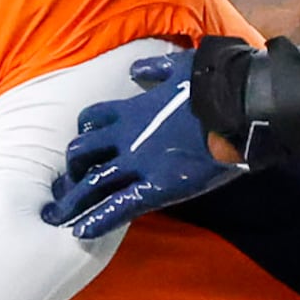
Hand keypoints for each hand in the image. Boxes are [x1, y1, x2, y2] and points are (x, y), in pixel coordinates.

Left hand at [45, 51, 246, 237]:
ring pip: (91, 182)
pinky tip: (81, 232)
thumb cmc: (216, 84)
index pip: (92, 120)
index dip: (83, 134)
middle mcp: (128, 136)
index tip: (82, 147)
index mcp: (134, 109)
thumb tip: (136, 70)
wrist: (241, 103)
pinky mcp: (158, 186)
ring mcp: (140, 162)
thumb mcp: (180, 66)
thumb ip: (154, 70)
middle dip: (71, 169)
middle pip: (81, 152)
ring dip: (72, 201)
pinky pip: (120, 206)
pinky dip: (99, 220)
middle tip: (66, 186)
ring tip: (58, 217)